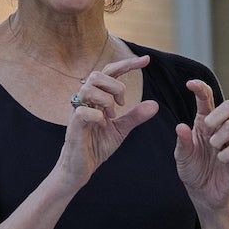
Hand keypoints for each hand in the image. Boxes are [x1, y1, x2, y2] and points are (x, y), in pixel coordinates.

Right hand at [53, 55, 158, 189]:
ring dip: (106, 100)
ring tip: (112, 116)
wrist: (80, 168)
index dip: (127, 64)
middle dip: (116, 86)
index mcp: (96, 98)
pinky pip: (83, 112)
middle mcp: (85, 100)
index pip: (110, 72)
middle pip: (97, 74)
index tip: (147, 60)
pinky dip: (98, 117)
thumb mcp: (121, 129)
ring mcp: (78, 111)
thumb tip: (155, 104)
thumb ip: (135, 116)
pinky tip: (103, 125)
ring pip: (88, 88)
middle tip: (122, 104)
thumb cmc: (96, 146)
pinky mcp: (74, 126)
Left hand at [174, 81, 228, 210]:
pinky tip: (221, 158)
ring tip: (212, 146)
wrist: (203, 194)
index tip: (190, 84)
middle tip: (206, 125)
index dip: (201, 89)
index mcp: (205, 123)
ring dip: (221, 134)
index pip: (206, 99)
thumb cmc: (193, 170)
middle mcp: (221, 129)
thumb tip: (180, 127)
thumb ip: (182, 142)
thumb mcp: (182, 157)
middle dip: (219, 112)